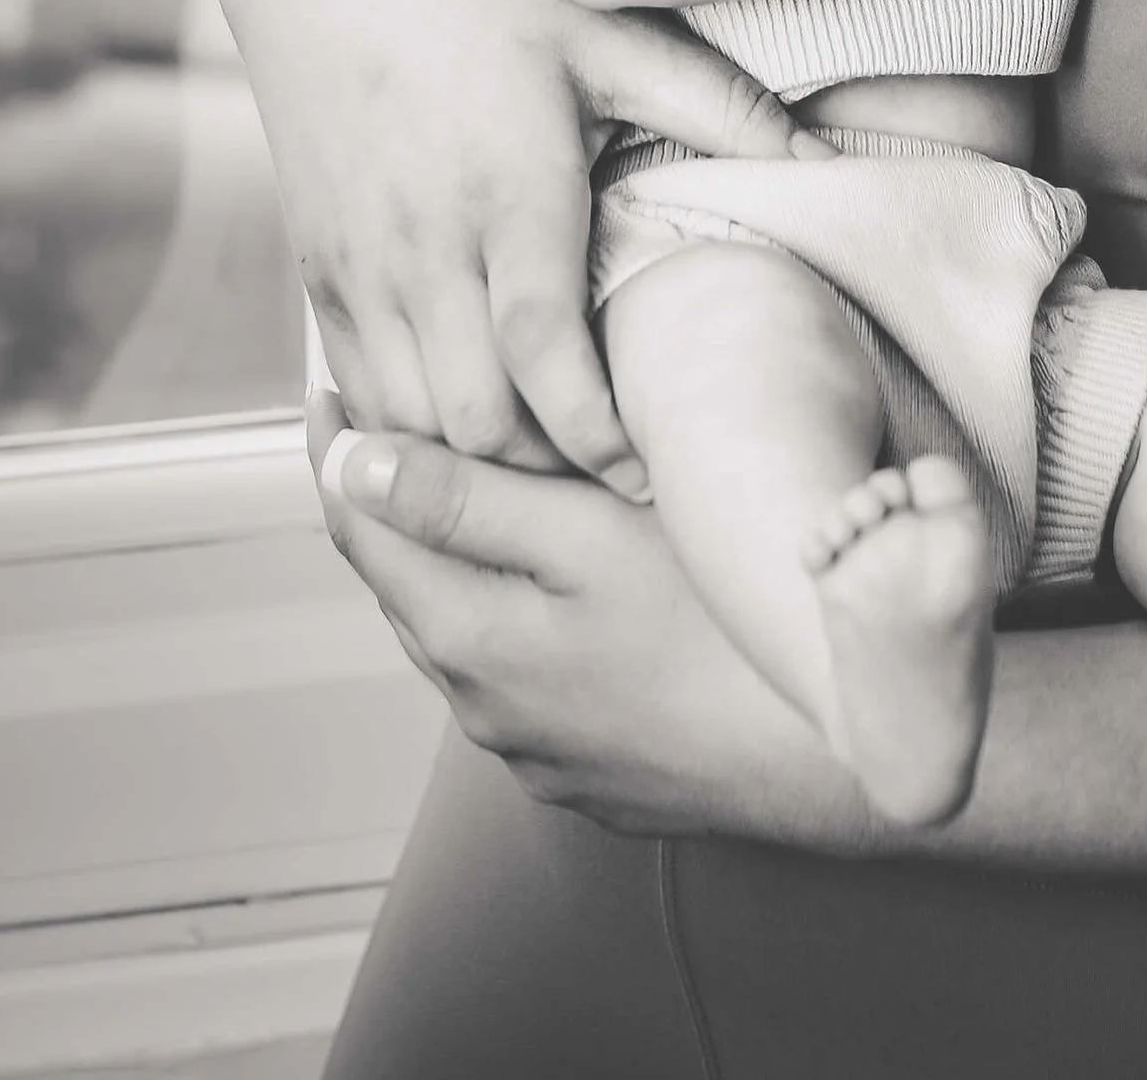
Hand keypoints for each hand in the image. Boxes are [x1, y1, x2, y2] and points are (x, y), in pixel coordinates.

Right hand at [219, 0, 833, 496]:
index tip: (655, 469)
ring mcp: (359, 264)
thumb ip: (714, 104)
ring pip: (410, 422)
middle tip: (617, 469)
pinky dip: (410, 425)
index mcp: (508, 194)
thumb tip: (819, 154)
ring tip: (551, 454)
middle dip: (549, 467)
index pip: (547, 364)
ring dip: (477, 456)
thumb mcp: (605, 31)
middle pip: (478, 421)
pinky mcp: (315, 268)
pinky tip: (467, 416)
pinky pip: (356, 389)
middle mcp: (423, 245)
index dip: (600, 439)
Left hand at [308, 391, 871, 843]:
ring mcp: (532, 742)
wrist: (817, 757)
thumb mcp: (588, 537)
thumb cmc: (717, 630)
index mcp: (468, 637)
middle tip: (391, 416)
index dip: (337, 449)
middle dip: (388, 499)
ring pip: (459, 629)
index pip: (363, 530)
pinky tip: (553, 578)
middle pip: (405, 581)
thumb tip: (354, 467)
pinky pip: (515, 672)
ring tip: (468, 484)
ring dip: (448, 558)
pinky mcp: (582, 761)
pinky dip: (506, 610)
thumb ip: (467, 501)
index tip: (329, 386)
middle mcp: (481, 702)